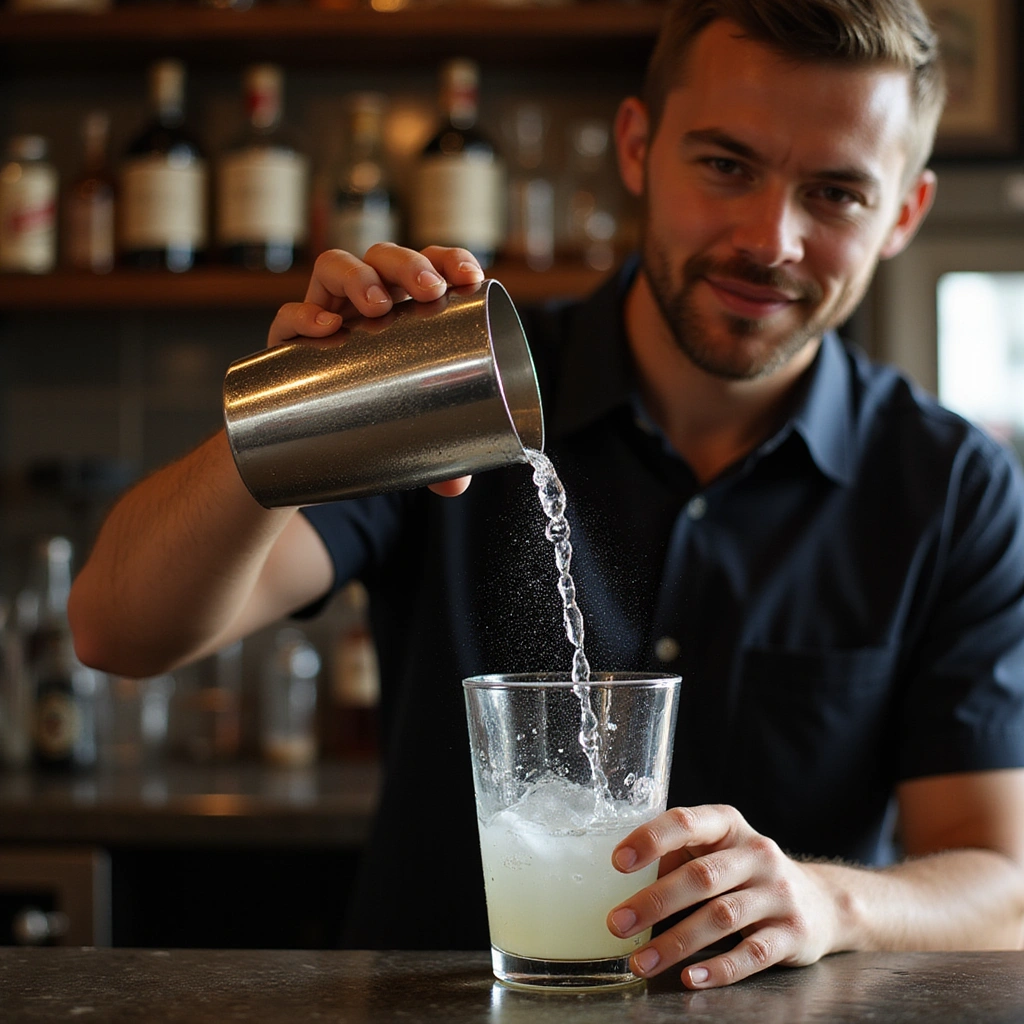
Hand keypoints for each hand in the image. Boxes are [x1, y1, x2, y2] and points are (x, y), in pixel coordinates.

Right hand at [267, 242, 485, 496]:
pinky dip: (304, 315)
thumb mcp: (411, 443)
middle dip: (409, 264)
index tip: (468, 277)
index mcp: (405, 314)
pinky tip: (326, 329)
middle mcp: (363, 306)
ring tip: (378, 306)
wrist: (300, 455)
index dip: (448, 259)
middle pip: (384, 258)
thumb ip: (438, 463)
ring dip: (359, 276)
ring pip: (335, 266)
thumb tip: (457, 486)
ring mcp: (322, 316)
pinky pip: (287, 318)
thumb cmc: (368, 428)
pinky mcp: (286, 344)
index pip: (429, 267)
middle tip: (429, 291)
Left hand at [606, 804, 839, 987]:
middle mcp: (757, 853)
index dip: (651, 839)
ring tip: (641, 962)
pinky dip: (719, 968)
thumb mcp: (716, 852)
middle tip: (616, 924)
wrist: (822, 902)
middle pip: (700, 877)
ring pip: (721, 917)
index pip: (686, 822)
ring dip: (676, 942)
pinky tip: (690, 978)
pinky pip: (752, 954)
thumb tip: (620, 883)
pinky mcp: (793, 934)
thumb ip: (676, 859)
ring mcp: (778, 894)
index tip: (617, 862)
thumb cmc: (745, 873)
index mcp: (728, 825)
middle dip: (654, 902)